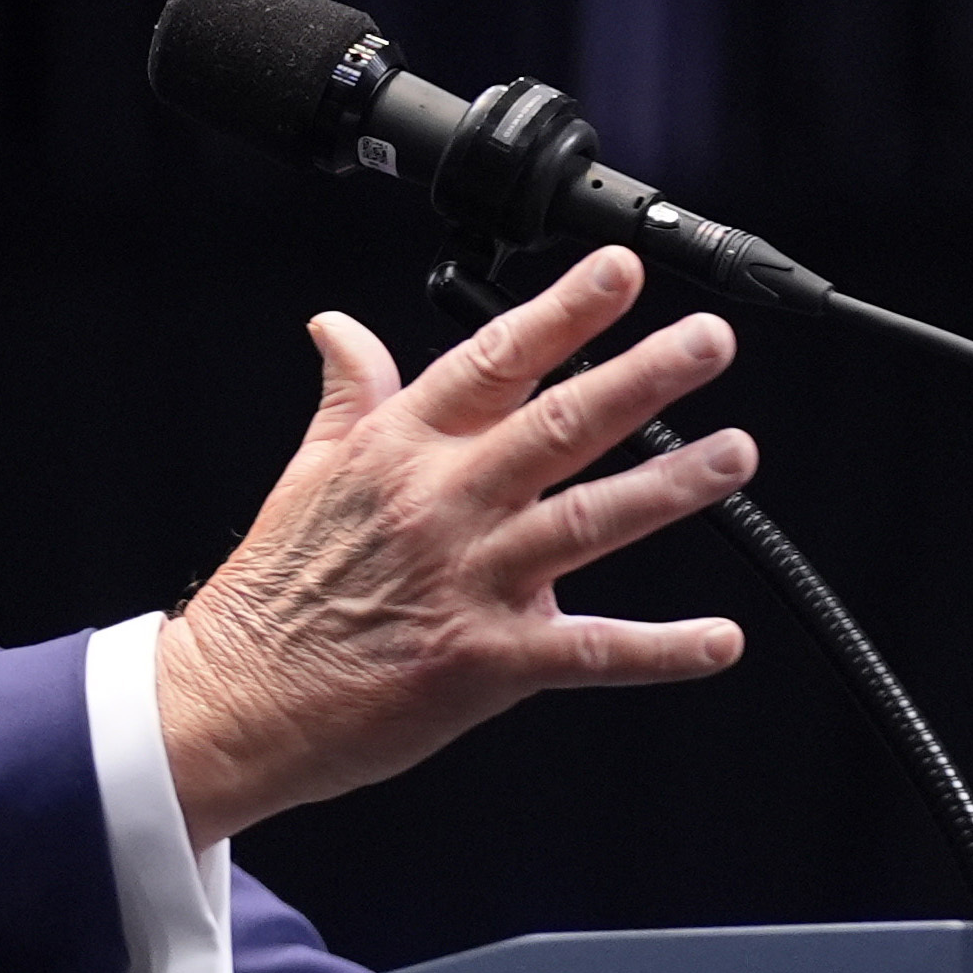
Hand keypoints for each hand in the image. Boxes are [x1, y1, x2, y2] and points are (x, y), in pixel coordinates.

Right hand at [154, 246, 754, 846]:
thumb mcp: (306, 471)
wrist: (236, 699)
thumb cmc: (273, 591)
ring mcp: (469, 580)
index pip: (494, 360)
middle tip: (710, 341)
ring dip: (672, 486)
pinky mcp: (486, 662)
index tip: (621, 273)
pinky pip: (590, 650)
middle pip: (559, 425)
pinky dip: (662, 649)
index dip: (564, 313)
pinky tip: (719, 639)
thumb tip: (338, 326)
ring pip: (590, 520)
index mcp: (399, 448)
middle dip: (643, 376)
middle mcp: (442, 502)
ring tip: (736, 452)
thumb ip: (347, 394)